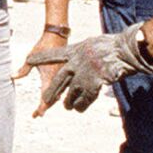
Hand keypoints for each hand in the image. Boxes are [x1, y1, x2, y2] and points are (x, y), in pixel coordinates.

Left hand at [14, 33, 66, 110]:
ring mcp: (62, 77)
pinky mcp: (64, 73)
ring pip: (57, 95)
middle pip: (52, 100)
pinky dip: (55, 95)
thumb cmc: (43, 46)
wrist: (57, 36)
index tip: (36, 115)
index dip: (41, 108)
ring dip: (50, 102)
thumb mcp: (31, 58)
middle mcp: (58, 79)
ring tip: (41, 109)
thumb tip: (12, 77)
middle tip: (36, 115)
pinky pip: (60, 88)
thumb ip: (23, 70)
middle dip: (44, 108)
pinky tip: (51, 97)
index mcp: (50, 77)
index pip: (46, 98)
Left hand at [33, 24, 152, 113]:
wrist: (125, 50)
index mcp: (75, 50)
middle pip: (58, 80)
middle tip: (45, 101)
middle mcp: (76, 62)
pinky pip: (84, 98)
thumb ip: (83, 53)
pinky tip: (79, 108)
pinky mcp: (94, 83)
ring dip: (68, 101)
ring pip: (71, 92)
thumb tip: (77, 59)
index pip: (53, 55)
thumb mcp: (92, 44)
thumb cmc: (113, 45)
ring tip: (66, 106)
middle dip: (51, 92)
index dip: (41, 58)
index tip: (28, 60)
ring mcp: (84, 73)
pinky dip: (81, 104)